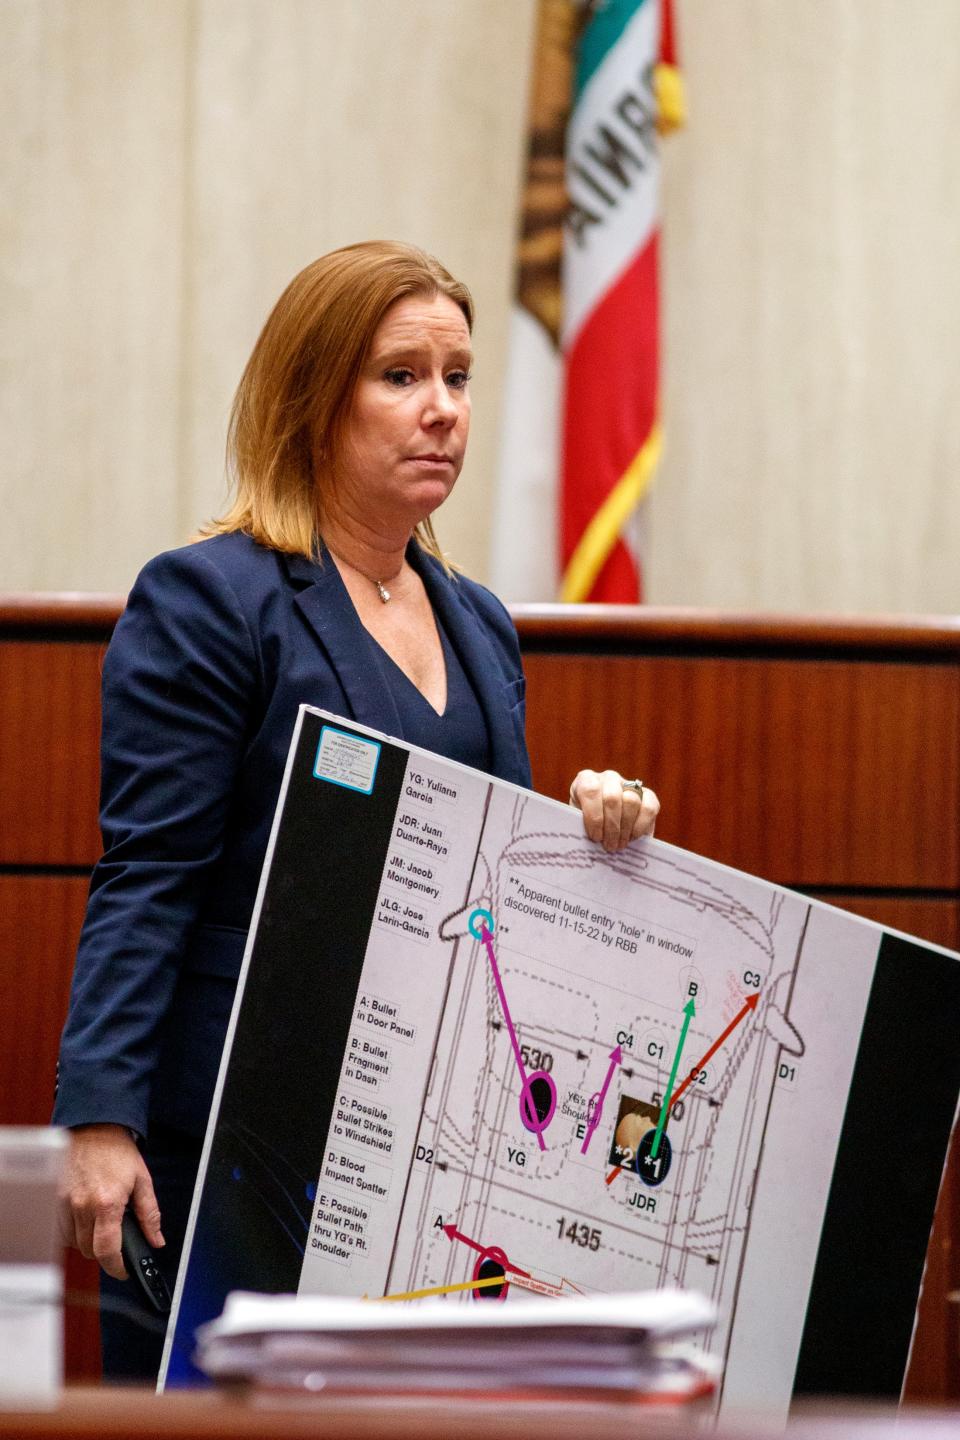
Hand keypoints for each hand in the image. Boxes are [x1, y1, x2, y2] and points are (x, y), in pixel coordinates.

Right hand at [58, 1123, 163, 1280]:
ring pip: (75, 1243)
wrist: (94, 1127)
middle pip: (90, 1250)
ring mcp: (65, 1203)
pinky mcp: (55, 1200)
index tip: (123, 1270)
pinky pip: (62, 1230)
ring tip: (101, 1223)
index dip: (116, 1267)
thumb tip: (156, 1240)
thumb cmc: (117, 1151)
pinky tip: (86, 1218)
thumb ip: (149, 1214)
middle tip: (115, 1237)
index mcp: (107, 1203)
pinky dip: (74, 1232)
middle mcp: (83, 1206)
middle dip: (104, 1250)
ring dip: (88, 1241)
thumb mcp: (142, 1180)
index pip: (107, 1250)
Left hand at [569, 769, 659, 851]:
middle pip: (612, 798)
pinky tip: (633, 837)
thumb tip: (588, 841)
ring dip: (625, 828)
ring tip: (619, 844)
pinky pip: (649, 807)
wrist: (603, 825)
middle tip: (609, 846)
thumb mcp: (579, 823)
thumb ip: (582, 827)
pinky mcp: (647, 794)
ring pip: (631, 801)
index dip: (594, 816)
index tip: (595, 837)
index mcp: (586, 780)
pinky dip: (642, 825)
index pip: (590, 791)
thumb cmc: (587, 824)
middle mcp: (608, 778)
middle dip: (611, 827)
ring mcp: (628, 784)